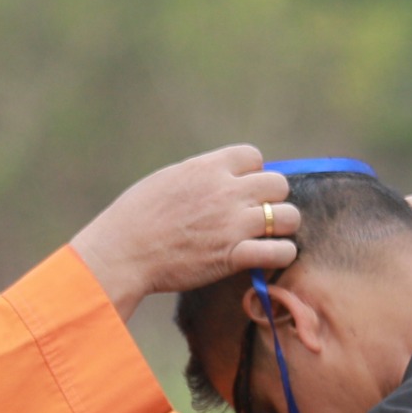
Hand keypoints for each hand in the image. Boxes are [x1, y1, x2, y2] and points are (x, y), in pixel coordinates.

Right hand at [70, 146, 298, 320]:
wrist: (122, 252)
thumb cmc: (135, 217)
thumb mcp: (167, 179)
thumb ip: (200, 175)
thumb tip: (219, 175)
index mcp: (207, 168)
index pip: (254, 156)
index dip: (251, 172)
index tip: (240, 188)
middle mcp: (226, 192)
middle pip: (278, 184)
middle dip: (272, 198)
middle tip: (257, 214)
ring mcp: (233, 224)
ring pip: (289, 217)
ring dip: (283, 226)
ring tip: (269, 236)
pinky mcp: (234, 256)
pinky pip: (281, 252)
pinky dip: (281, 255)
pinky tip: (269, 257)